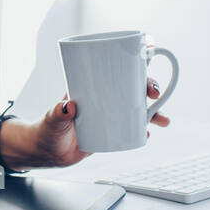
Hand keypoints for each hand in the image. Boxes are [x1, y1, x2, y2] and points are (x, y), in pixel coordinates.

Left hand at [2, 78, 170, 168]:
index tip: (148, 57)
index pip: (115, 70)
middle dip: (149, 87)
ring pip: (136, 109)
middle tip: (155, 94)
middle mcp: (103, 99)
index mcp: (91, 87)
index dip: (133, 63)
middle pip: (132, 88)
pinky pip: (131, 129)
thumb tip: (68, 107)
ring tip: (164, 120)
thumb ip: (58, 114)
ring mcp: (109, 116)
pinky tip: (148, 134)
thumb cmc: (46, 129)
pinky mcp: (111, 133)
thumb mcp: (52, 120)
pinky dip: (142, 130)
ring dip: (153, 112)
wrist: (46, 152)